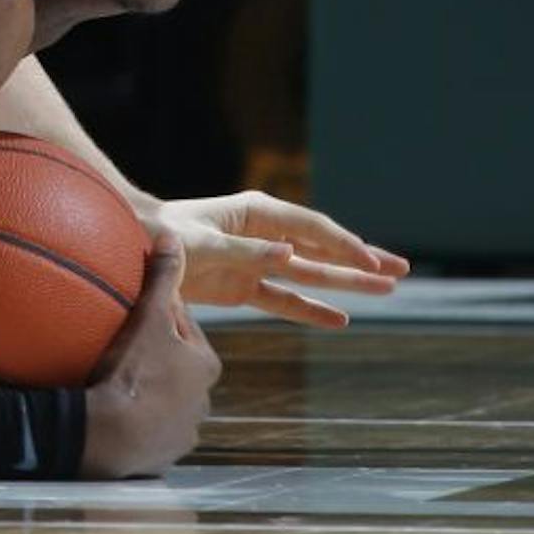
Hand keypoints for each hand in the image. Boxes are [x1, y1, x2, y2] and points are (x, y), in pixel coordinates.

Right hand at [80, 233, 221, 478]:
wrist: (111, 435)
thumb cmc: (134, 371)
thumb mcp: (149, 316)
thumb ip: (163, 277)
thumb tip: (172, 235)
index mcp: (205, 364)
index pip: (183, 329)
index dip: (156, 318)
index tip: (131, 315)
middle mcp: (203, 400)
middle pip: (175, 366)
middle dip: (152, 355)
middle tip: (118, 345)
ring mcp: (182, 430)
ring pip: (164, 400)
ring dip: (144, 390)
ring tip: (111, 379)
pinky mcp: (162, 454)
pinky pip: (149, 429)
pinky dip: (134, 419)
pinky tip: (110, 408)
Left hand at [147, 192, 409, 329]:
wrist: (134, 245)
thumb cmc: (165, 234)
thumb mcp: (203, 243)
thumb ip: (247, 252)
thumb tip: (288, 254)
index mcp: (257, 214)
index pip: (313, 230)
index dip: (344, 245)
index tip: (372, 262)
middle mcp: (264, 236)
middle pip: (322, 249)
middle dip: (360, 259)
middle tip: (400, 269)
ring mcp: (257, 262)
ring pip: (311, 274)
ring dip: (346, 283)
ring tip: (387, 290)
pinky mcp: (244, 287)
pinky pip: (285, 300)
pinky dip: (310, 310)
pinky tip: (340, 319)